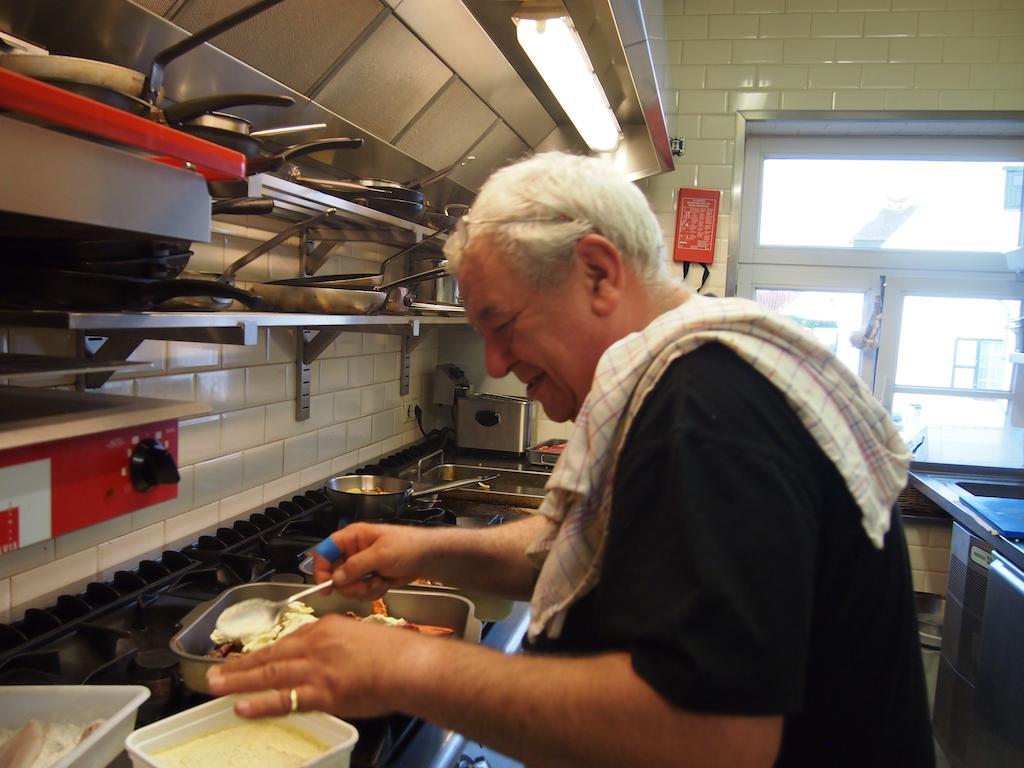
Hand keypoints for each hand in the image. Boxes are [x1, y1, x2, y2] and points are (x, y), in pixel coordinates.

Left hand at [206, 613, 417, 718]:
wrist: (409, 665)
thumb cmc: (394, 653)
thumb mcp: (360, 635)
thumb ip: (338, 645)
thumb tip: (327, 660)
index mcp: (326, 628)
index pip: (288, 641)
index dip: (264, 654)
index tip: (249, 660)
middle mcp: (315, 645)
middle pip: (270, 655)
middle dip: (240, 665)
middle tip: (213, 673)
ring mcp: (316, 669)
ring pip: (269, 674)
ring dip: (238, 681)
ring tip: (214, 686)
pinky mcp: (321, 693)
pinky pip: (283, 699)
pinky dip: (260, 703)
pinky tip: (240, 705)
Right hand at [313, 523, 434, 600]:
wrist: (427, 558)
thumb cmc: (407, 546)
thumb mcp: (381, 554)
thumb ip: (356, 566)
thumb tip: (335, 579)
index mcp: (352, 537)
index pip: (325, 551)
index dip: (321, 568)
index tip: (325, 585)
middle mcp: (352, 552)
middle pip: (334, 574)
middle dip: (350, 584)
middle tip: (364, 585)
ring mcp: (360, 567)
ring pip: (347, 586)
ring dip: (363, 589)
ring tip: (379, 582)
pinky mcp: (369, 579)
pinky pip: (360, 592)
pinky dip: (371, 592)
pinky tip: (384, 584)